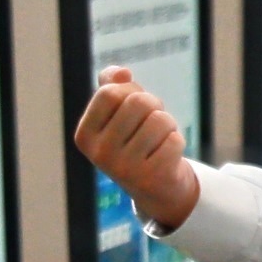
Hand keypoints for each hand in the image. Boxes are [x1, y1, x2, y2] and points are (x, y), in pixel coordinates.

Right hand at [73, 67, 200, 230]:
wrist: (155, 188)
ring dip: (168, 124)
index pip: (109, 92)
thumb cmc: (136, 140)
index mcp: (85, 135)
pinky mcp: (152, 177)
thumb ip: (113, 86)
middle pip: (139, 102)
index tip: (132, 106)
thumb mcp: (118, 112)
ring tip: (159, 139)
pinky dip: (176, 142)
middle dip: (153, 105)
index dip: (130, 91)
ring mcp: (125, 168)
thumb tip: (121, 73)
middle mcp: (99, 153)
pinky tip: (166, 156)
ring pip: (160, 119)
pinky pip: (175, 140)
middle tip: (151, 123)